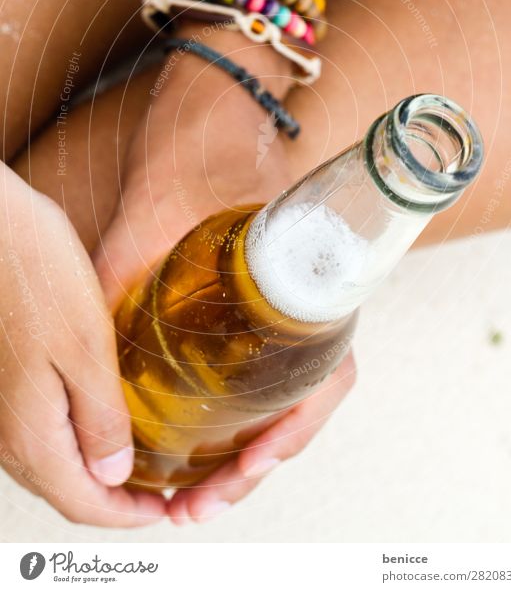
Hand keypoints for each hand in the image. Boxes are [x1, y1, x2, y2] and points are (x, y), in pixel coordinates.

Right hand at [0, 164, 165, 525]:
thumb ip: (101, 419)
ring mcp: (6, 409)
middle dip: (116, 501)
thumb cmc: (35, 275)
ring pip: (55, 464)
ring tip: (142, 464)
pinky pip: (45, 433)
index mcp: (31, 434)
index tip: (169, 509)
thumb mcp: (85, 348)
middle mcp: (11, 432)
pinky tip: (105, 420)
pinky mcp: (10, 382)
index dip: (129, 517)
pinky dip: (79, 444)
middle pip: (67, 492)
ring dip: (98, 474)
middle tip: (162, 491)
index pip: (84, 505)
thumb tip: (116, 474)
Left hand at [92, 26, 355, 520]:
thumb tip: (84, 343)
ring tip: (207, 490)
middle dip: (263, 461)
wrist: (215, 104)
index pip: (329, 374)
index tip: (253, 463)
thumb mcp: (155, 212)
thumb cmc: (199, 147)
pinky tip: (213, 435)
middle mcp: (311, 298)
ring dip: (258, 446)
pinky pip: (277, 369)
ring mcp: (293, 300)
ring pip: (296, 394)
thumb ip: (122, 272)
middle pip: (311, 402)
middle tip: (209, 502)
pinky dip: (252, 412)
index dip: (296, 430)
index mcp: (306, 279)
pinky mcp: (269, 297)